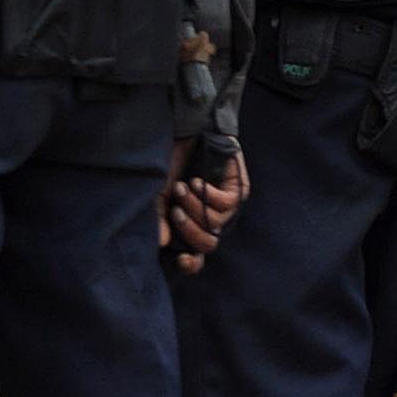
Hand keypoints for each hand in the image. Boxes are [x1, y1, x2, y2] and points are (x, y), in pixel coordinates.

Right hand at [159, 139, 245, 272]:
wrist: (186, 133)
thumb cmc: (171, 163)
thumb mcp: (158, 193)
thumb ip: (159, 218)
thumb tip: (161, 243)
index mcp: (191, 224)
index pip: (196, 255)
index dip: (191, 263)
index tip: (180, 259)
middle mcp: (210, 219)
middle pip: (208, 244)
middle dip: (189, 230)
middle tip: (175, 210)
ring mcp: (226, 206)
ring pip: (215, 224)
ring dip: (194, 206)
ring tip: (182, 188)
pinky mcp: (238, 190)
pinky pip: (227, 205)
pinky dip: (208, 194)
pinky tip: (197, 182)